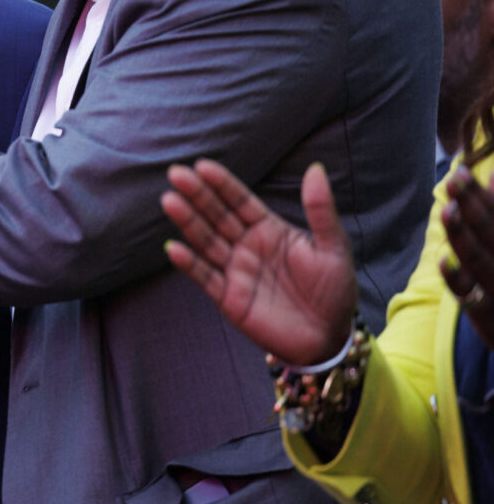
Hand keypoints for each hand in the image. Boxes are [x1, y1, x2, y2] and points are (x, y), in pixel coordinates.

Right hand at [161, 159, 356, 365]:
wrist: (329, 337)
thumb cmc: (334, 290)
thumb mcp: (333, 246)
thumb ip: (320, 209)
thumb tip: (315, 168)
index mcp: (269, 229)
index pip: (240, 201)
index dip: (222, 184)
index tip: (202, 166)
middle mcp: (246, 246)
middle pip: (217, 216)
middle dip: (197, 195)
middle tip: (176, 174)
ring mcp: (235, 271)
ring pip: (206, 241)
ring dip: (188, 222)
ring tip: (169, 200)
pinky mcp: (228, 298)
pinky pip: (205, 277)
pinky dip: (189, 263)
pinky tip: (174, 248)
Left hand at [441, 166, 493, 348]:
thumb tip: (492, 178)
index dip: (481, 195)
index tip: (460, 171)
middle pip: (493, 234)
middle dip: (472, 206)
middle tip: (452, 179)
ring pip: (481, 262)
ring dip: (463, 235)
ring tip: (446, 209)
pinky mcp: (490, 321)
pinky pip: (471, 299)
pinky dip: (458, 280)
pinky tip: (443, 261)